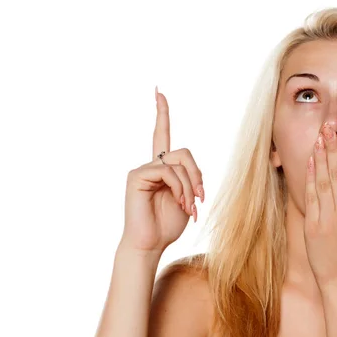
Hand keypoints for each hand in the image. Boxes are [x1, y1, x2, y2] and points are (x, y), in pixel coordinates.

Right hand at [121, 87, 204, 253]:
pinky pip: (169, 171)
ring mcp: (142, 169)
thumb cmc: (167, 225)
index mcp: (162, 168)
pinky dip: (180, 188)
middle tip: (199, 199)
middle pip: (185, 152)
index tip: (158, 92)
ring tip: (188, 206)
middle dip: (197, 175)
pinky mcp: (137, 176)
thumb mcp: (187, 198)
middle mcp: (151, 165)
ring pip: (179, 163)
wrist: (150, 244)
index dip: (162, 113)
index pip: (162, 135)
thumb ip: (190, 178)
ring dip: (190, 186)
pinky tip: (178, 202)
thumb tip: (192, 171)